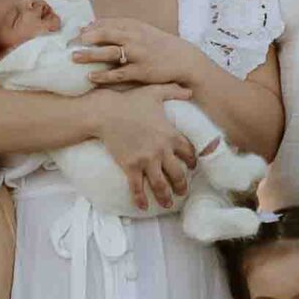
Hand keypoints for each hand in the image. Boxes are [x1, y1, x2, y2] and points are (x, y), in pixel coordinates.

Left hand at [75, 19, 201, 89]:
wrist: (183, 59)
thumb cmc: (157, 45)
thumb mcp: (140, 31)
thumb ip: (117, 28)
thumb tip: (89, 26)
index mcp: (133, 26)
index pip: (106, 24)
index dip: (88, 29)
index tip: (72, 34)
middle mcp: (134, 38)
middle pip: (106, 34)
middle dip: (86, 38)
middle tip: (68, 44)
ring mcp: (138, 54)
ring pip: (110, 53)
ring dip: (91, 55)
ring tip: (74, 58)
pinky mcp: (141, 71)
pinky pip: (119, 73)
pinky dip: (104, 75)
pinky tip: (91, 77)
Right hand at [91, 88, 197, 210]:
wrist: (106, 112)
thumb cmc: (130, 101)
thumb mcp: (155, 92)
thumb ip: (174, 91)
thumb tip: (190, 91)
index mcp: (170, 135)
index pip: (188, 152)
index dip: (192, 161)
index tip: (192, 167)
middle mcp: (161, 151)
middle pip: (177, 174)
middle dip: (181, 186)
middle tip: (182, 192)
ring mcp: (146, 161)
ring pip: (160, 185)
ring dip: (165, 197)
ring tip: (168, 205)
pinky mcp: (130, 167)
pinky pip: (137, 187)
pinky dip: (140, 199)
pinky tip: (142, 207)